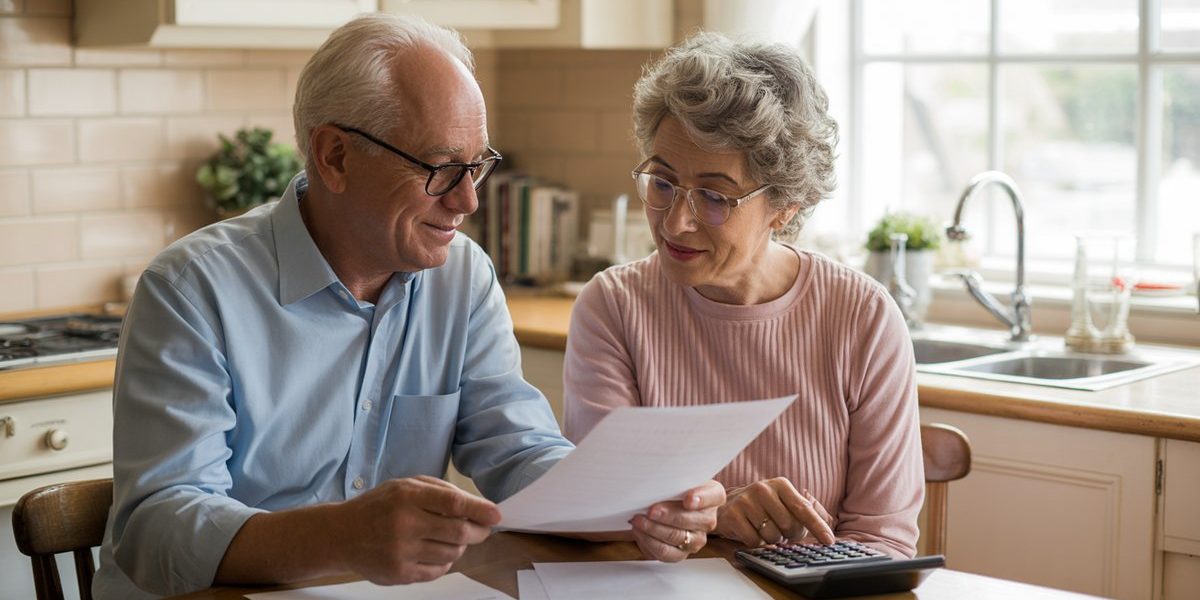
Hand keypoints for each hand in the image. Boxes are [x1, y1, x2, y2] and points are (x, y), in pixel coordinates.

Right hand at [335, 475, 500, 584]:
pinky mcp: (399, 574)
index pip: (453, 504)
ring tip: (449, 538)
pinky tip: (433, 551)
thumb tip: (479, 507)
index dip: (480, 510)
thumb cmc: (380, 507)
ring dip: (460, 547)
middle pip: (459, 533)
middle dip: (478, 532)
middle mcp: (404, 524)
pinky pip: (438, 571)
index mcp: (407, 496)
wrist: (341, 535)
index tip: (496, 515)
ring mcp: (401, 552)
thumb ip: (441, 492)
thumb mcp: (406, 486)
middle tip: (481, 529)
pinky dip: (444, 562)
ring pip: (452, 554)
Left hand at [629, 480, 723, 561]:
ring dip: (654, 529)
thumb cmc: (676, 488)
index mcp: (714, 496)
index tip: (688, 499)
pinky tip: (639, 531)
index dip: (701, 498)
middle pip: (690, 520)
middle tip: (652, 510)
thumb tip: (659, 480)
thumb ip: (676, 478)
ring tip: (638, 520)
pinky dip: (648, 541)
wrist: (670, 505)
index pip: (713, 496)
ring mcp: (696, 539)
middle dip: (668, 516)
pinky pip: (664, 553)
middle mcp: (708, 520)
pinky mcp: (680, 554)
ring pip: (675, 537)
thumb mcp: (680, 478)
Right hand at [715, 477, 835, 545]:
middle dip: (788, 535)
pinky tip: (751, 531)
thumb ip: (806, 510)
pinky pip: (755, 541)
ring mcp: (746, 501)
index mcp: (780, 485)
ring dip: (771, 539)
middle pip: (789, 525)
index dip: (818, 526)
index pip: (803, 508)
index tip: (829, 541)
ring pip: (772, 536)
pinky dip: (756, 543)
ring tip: (763, 529)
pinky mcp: (733, 515)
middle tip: (781, 530)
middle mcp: (763, 489)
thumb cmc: (761, 506)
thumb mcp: (784, 501)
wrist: (726, 504)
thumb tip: (829, 522)